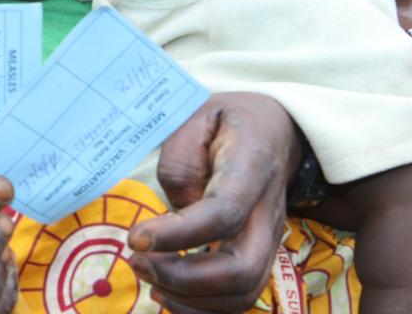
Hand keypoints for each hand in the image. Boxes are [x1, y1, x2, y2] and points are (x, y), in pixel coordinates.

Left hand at [127, 93, 300, 312]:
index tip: (136, 236)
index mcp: (251, 168)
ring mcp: (269, 240)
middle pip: (240, 269)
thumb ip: (180, 159)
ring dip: (189, 298)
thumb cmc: (228, 122)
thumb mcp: (197, 115)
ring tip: (146, 274)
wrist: (276, 131)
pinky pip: (239, 299)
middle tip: (138, 261)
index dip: (177, 234)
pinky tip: (167, 292)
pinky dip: (201, 307)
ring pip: (243, 294)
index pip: (223, 213)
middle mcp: (267, 212)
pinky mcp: (260, 257)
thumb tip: (175, 208)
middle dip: (182, 278)